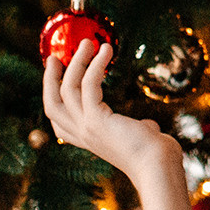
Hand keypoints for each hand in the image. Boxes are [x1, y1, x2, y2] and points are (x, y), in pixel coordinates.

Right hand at [42, 40, 181, 184]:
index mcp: (90, 141)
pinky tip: (107, 51)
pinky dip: (96, 65)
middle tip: (55, 57)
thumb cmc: (157, 155)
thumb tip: (146, 125)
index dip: (53, 100)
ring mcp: (86, 128)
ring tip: (89, 43)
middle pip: (52, 104)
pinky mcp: (96, 119)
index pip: (59, 124)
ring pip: (66, 90)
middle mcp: (83, 135)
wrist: (159, 167)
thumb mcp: (140, 139)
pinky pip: (88, 85)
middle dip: (50, 80)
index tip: (57, 79)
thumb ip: (137, 129)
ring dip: (76, 63)